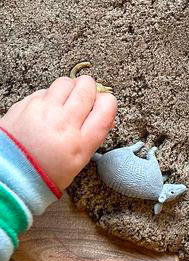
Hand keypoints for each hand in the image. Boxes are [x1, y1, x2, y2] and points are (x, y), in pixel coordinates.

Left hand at [0, 76, 116, 190]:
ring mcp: (42, 111)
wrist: (6, 178)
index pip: (107, 105)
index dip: (106, 102)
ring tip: (61, 104)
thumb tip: (102, 112)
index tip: (99, 107)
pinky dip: (47, 98)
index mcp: (80, 142)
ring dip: (67, 90)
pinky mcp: (24, 105)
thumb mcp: (77, 161)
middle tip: (81, 101)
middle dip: (87, 90)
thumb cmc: (42, 173)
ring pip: (66, 82)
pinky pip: (43, 91)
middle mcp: (63, 123)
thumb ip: (93, 135)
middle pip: (87, 86)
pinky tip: (44, 112)